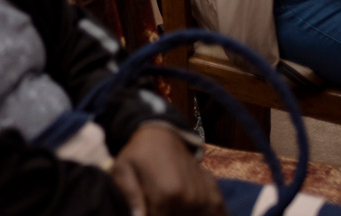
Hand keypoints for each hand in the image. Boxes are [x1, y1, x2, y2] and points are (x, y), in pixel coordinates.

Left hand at [111, 124, 225, 215]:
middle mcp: (189, 197)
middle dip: (168, 214)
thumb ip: (130, 196)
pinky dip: (209, 213)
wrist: (160, 133)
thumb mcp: (122, 170)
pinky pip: (217, 211)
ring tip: (172, 205)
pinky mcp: (213, 189)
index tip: (147, 209)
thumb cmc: (137, 154)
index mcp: (166, 195)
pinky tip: (192, 209)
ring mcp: (204, 194)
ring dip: (186, 213)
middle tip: (158, 204)